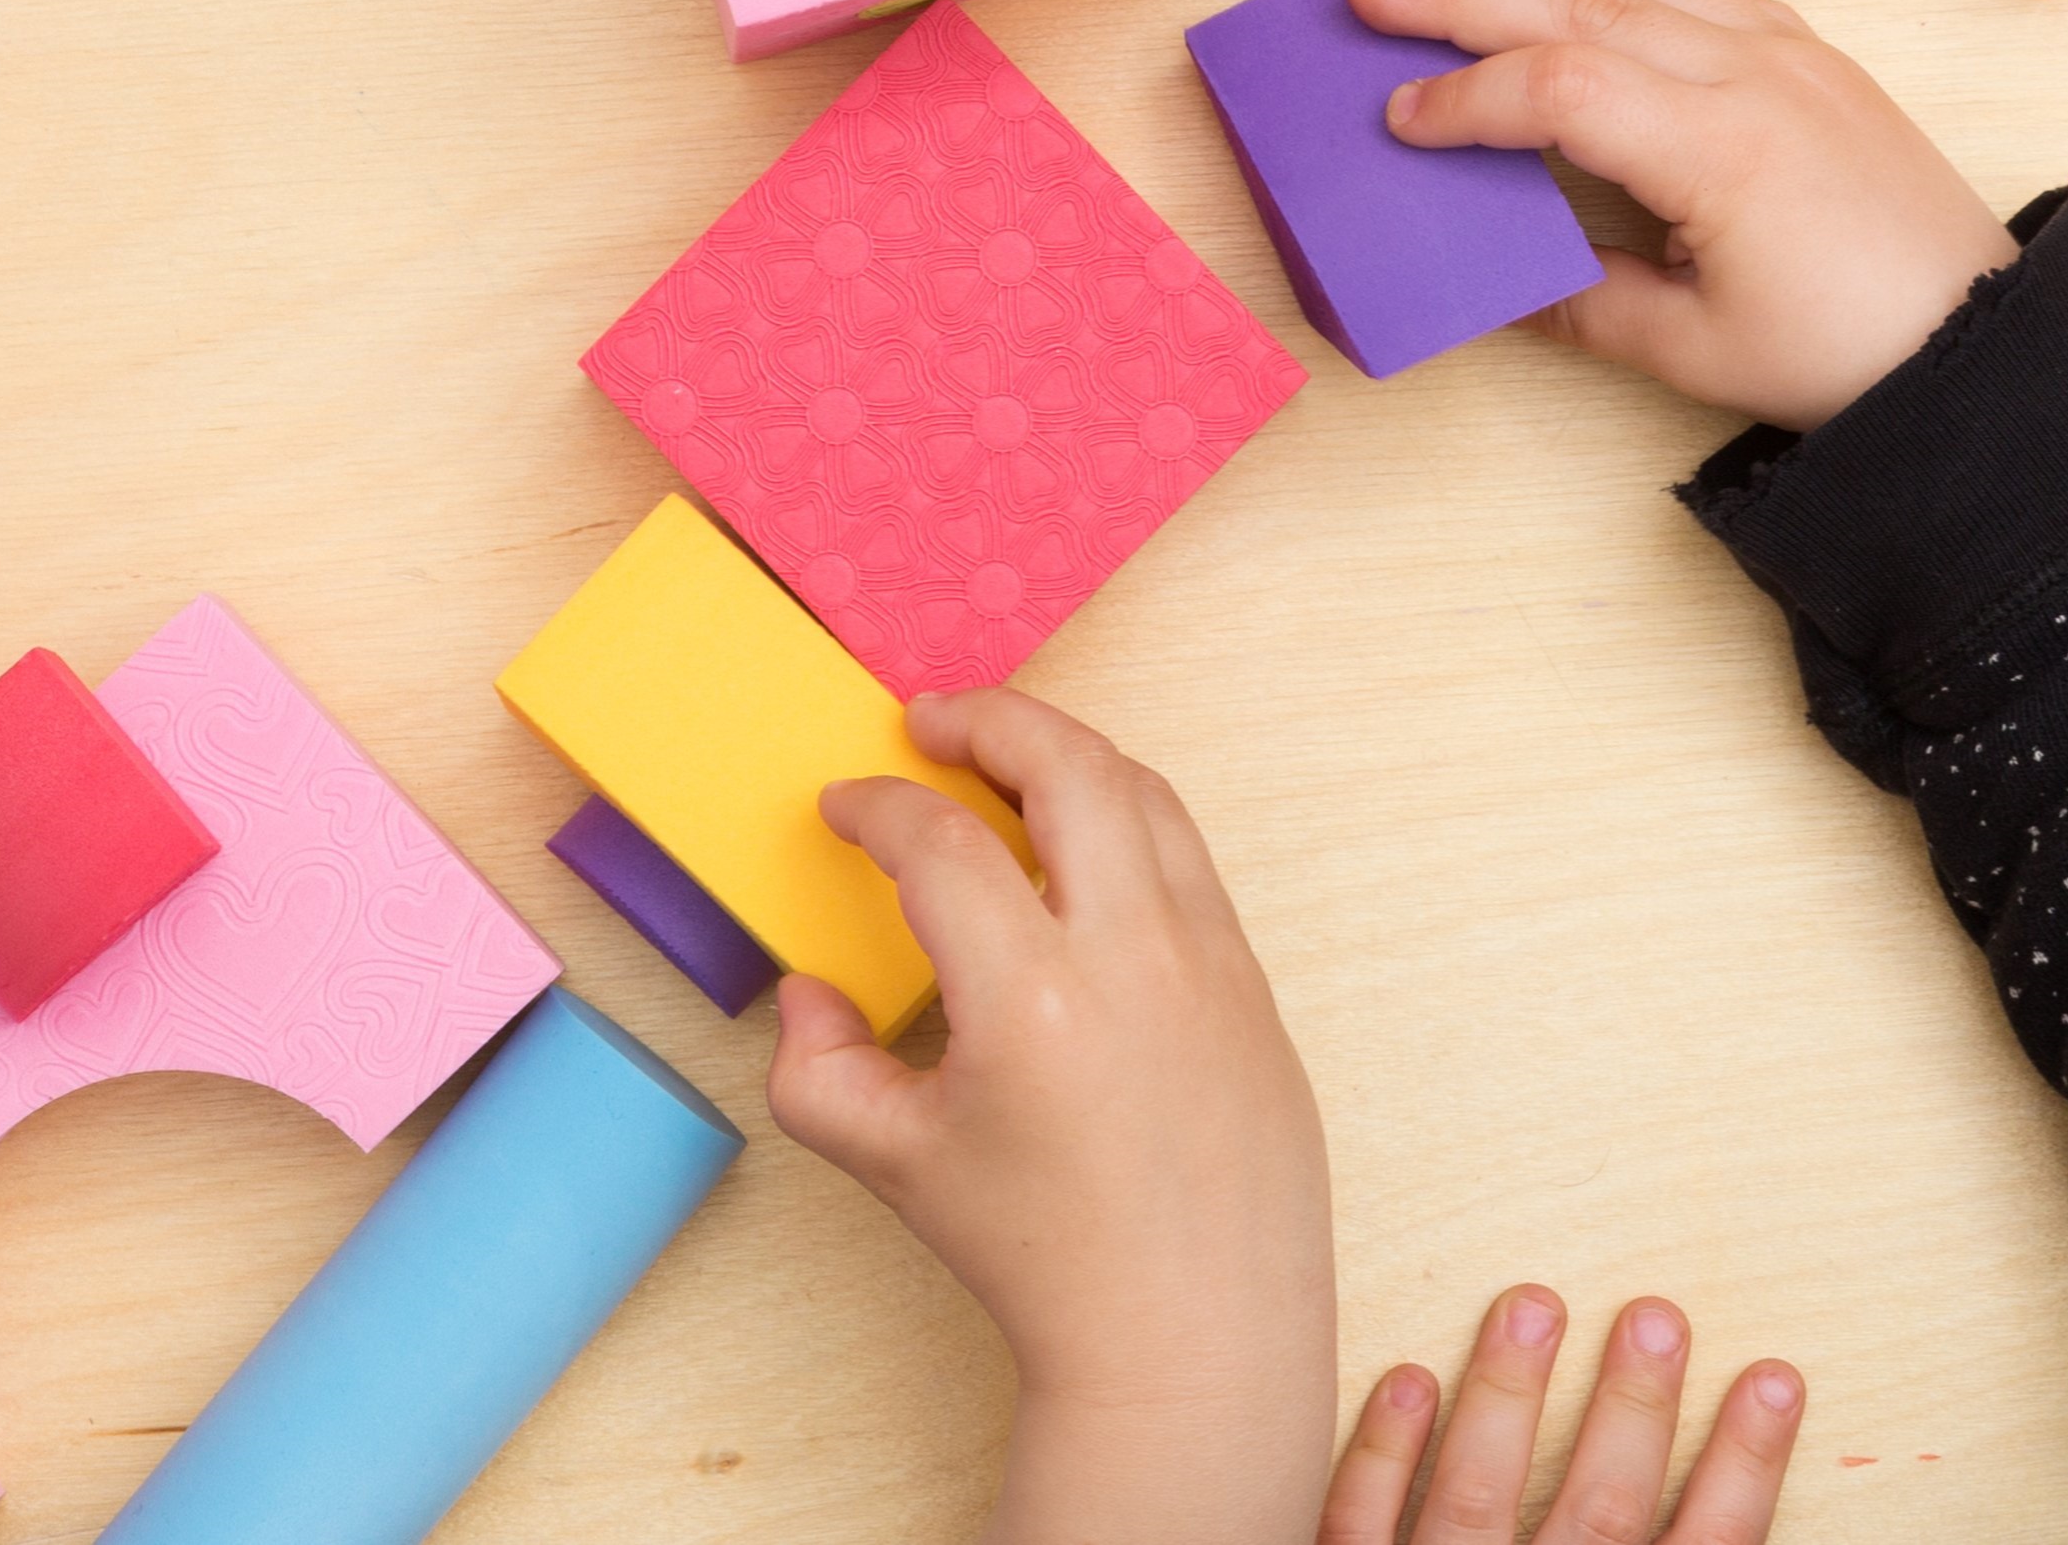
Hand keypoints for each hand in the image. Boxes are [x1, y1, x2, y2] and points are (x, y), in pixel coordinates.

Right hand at [770, 690, 1333, 1542]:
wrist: (1190, 1346)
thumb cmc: (1045, 1263)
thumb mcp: (894, 1167)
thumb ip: (815, 1070)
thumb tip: (810, 993)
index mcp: (1031, 997)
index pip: (937, 840)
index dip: (875, 804)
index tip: (843, 806)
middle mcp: (1134, 957)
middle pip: (1068, 764)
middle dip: (989, 719)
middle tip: (931, 722)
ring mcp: (1213, 967)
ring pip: (1147, 798)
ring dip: (1069, 757)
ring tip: (1007, 765)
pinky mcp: (1257, 993)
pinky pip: (1191, 868)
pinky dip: (1128, 827)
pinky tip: (1081, 859)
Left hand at [1320, 1286, 1800, 1544]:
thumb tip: (1703, 1511)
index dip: (1744, 1466)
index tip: (1773, 1377)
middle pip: (1599, 1511)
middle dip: (1631, 1409)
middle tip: (1656, 1313)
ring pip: (1477, 1498)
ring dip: (1506, 1397)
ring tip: (1532, 1303)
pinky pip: (1359, 1525)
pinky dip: (1382, 1457)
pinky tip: (1410, 1378)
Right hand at [1352, 0, 2016, 432]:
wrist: (1976, 338)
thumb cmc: (1844, 351)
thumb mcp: (1693, 351)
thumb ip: (1581, 302)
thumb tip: (1489, 274)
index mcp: (1717, 151)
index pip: (1558, 90)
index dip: (1466, 99)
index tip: (1398, 120)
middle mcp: (1747, 75)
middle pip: (1576, 7)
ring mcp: (1780, 51)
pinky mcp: (1804, 50)